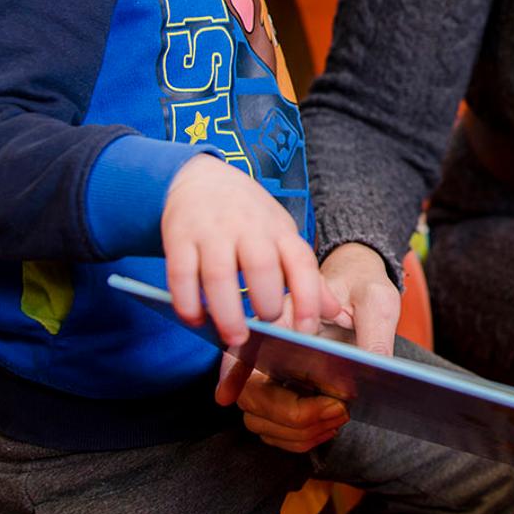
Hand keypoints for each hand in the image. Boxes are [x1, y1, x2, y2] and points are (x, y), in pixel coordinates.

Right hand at [161, 155, 336, 347]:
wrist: (202, 176)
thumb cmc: (249, 216)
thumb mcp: (282, 236)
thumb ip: (305, 276)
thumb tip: (334, 313)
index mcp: (279, 230)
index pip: (301, 262)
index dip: (308, 297)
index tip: (306, 329)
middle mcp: (248, 227)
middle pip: (261, 267)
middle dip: (265, 304)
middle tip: (264, 330)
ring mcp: (212, 231)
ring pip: (219, 274)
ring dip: (227, 312)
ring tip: (233, 337)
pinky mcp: (179, 236)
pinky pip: (180, 274)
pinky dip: (187, 303)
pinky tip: (195, 320)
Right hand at [220, 242, 398, 451]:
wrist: (360, 292)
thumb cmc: (362, 288)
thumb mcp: (376, 300)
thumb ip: (374, 332)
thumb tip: (374, 368)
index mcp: (284, 316)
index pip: (244, 345)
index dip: (230, 373)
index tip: (226, 396)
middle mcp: (269, 348)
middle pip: (252, 395)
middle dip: (293, 413)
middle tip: (338, 408)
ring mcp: (274, 374)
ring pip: (262, 419)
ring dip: (299, 430)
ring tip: (338, 416)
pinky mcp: (285, 393)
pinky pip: (278, 428)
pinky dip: (301, 437)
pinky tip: (329, 425)